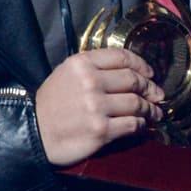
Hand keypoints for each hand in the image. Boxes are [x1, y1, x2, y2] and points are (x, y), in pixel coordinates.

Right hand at [33, 50, 162, 167]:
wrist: (33, 133)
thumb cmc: (50, 105)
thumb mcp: (66, 74)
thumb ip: (93, 68)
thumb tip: (129, 72)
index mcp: (82, 64)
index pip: (122, 58)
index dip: (141, 65)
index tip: (150, 73)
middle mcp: (90, 82)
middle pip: (133, 80)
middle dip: (150, 88)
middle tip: (158, 95)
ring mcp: (96, 107)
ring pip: (137, 103)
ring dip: (151, 109)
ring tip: (156, 112)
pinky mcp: (101, 130)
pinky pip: (132, 125)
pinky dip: (142, 125)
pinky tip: (144, 126)